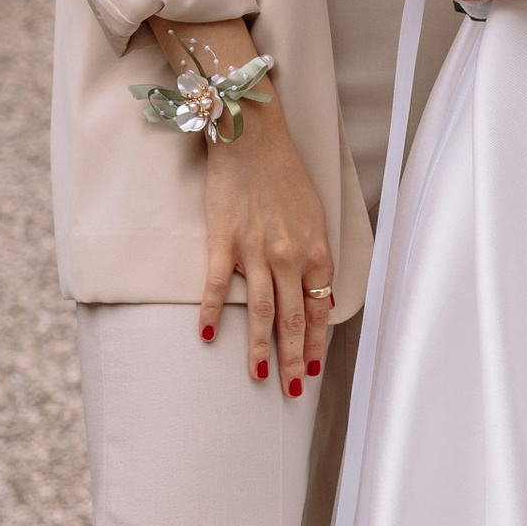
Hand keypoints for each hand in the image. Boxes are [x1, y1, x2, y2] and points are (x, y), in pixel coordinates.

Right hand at [154, 21, 334, 392]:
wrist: (253, 136)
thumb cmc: (286, 174)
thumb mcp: (314, 215)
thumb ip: (314, 255)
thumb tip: (318, 292)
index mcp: (315, 250)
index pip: (320, 308)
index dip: (317, 343)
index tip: (313, 368)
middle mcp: (289, 255)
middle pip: (293, 318)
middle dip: (294, 358)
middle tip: (292, 388)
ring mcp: (255, 250)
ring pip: (260, 311)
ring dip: (259, 348)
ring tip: (259, 376)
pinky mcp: (223, 240)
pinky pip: (216, 285)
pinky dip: (210, 312)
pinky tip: (206, 337)